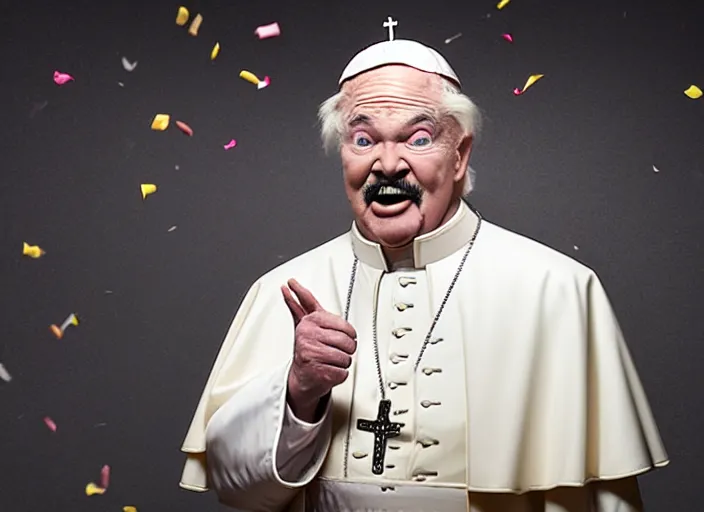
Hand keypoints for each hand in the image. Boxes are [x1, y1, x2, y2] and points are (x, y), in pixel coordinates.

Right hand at [281, 278, 356, 421]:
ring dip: (342, 362)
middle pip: (347, 343)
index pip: (346, 327)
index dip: (350, 334)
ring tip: (330, 360)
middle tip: (335, 350)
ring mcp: (312, 354)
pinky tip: (328, 370)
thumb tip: (289, 284)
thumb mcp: (306, 321)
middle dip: (347, 349)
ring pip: (346, 358)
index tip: (343, 336)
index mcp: (310, 322)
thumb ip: (302, 301)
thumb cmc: (308, 347)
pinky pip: (343, 372)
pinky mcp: (317, 372)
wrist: (302, 376)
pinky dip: (339, 374)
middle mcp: (309, 336)